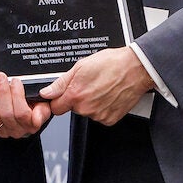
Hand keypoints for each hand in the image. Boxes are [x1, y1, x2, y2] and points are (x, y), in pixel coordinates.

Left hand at [0, 72, 51, 138]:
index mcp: (31, 124)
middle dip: (2, 93)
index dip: (18, 96)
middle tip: (0, 77)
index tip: (15, 81)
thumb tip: (37, 115)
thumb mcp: (43, 105)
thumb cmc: (33, 106)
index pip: (22, 114)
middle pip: (7, 114)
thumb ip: (43, 109)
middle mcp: (17, 129)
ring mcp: (3, 130)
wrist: (25, 115)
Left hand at [39, 47, 154, 125]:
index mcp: (76, 95)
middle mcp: (86, 108)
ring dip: (90, 102)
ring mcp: (99, 115)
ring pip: (86, 111)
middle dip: (77, 98)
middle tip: (89, 84)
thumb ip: (61, 82)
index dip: (58, 99)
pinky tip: (108, 94)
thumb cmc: (112, 63)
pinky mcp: (110, 119)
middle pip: (72, 108)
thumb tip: (46, 92)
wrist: (136, 69)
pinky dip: (102, 107)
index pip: (56, 107)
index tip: (63, 94)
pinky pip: (100, 115)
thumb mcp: (81, 66)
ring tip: (101, 87)